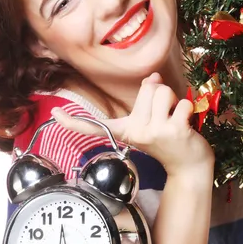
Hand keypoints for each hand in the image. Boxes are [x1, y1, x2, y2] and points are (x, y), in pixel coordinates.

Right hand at [52, 73, 214, 176]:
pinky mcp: (173, 131)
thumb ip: (148, 97)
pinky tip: (186, 126)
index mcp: (125, 130)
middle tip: (165, 117)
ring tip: (174, 119)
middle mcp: (135, 132)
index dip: (73, 121)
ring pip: (164, 91)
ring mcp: (154, 132)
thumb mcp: (152, 120)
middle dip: (161, 95)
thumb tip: (153, 76)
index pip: (95, 126)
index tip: (54, 114)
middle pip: (148, 88)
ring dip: (174, 101)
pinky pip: (181, 102)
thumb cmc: (170, 139)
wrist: (189, 166)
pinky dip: (188, 108)